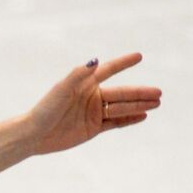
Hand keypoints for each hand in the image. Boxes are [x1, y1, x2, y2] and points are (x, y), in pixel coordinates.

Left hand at [23, 52, 161, 155]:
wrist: (34, 136)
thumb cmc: (45, 109)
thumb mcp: (61, 90)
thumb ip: (78, 75)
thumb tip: (95, 59)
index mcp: (84, 84)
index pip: (108, 71)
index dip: (123, 64)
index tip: (139, 56)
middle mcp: (91, 97)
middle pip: (121, 93)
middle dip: (139, 93)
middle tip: (158, 93)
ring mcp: (93, 113)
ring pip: (121, 108)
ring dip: (138, 106)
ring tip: (156, 103)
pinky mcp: (93, 128)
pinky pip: (115, 123)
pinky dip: (129, 119)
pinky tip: (143, 115)